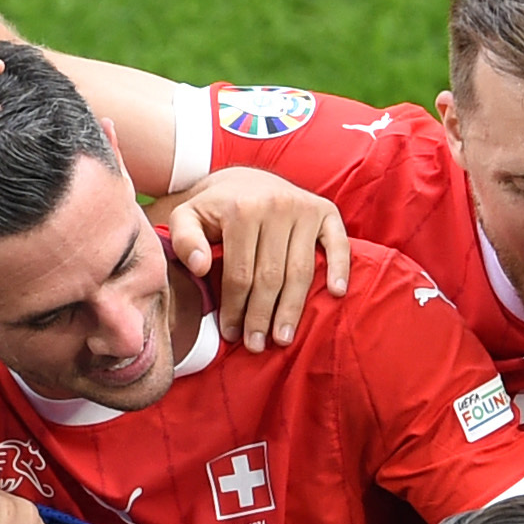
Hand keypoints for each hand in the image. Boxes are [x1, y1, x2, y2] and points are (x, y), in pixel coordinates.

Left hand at [158, 168, 348, 351]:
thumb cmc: (214, 208)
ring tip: (283, 337)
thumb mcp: (186, 218)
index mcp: (242, 209)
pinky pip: (337, 243)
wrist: (244, 178)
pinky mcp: (325, 211)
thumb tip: (199, 267)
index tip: (231, 334)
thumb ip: (184, 240)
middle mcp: (276, 206)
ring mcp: (304, 207)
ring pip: (301, 270)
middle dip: (262, 316)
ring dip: (293, 308)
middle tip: (256, 345)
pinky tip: (336, 294)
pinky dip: (339, 268)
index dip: (235, 308)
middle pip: (271, 276)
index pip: (240, 273)